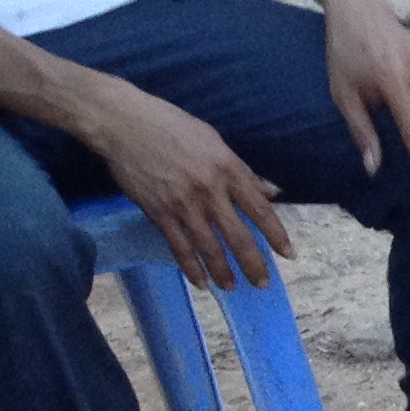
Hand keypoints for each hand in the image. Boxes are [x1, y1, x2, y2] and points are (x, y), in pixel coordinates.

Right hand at [80, 77, 291, 289]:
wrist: (121, 122)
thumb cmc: (169, 125)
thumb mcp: (213, 140)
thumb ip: (243, 171)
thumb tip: (272, 192)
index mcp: (227, 169)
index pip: (260, 209)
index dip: (276, 235)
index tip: (287, 254)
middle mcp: (209, 190)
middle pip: (238, 236)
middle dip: (253, 264)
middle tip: (262, 283)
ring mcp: (183, 203)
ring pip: (209, 247)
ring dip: (223, 272)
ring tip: (232, 288)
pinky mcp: (159, 212)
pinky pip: (179, 247)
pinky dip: (191, 268)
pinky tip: (201, 282)